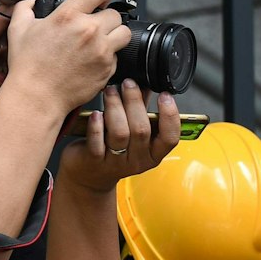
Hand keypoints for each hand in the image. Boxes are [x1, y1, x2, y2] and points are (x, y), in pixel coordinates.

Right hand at [3, 0, 127, 115]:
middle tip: (94, 26)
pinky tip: (92, 59)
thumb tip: (35, 0)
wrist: (38, 95)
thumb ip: (27, 7)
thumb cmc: (28, 65)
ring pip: (124, 33)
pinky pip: (118, 55)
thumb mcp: (18, 28)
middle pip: (115, 14)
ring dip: (114, 35)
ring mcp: (102, 50)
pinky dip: (109, 56)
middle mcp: (89, 31)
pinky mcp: (108, 68)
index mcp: (68, 16)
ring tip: (99, 41)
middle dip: (106, 18)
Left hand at [57, 84, 180, 192]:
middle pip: (141, 130)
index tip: (165, 95)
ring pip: (119, 133)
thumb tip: (147, 85)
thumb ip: (141, 112)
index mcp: (153, 155)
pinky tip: (95, 113)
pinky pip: (97, 141)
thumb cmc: (114, 151)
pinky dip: (97, 125)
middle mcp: (137, 160)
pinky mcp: (95, 161)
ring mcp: (116, 162)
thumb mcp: (134, 135)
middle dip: (135, 102)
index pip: (170, 138)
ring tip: (110, 91)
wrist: (89, 176)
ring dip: (115, 107)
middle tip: (128, 83)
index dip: (170, 116)